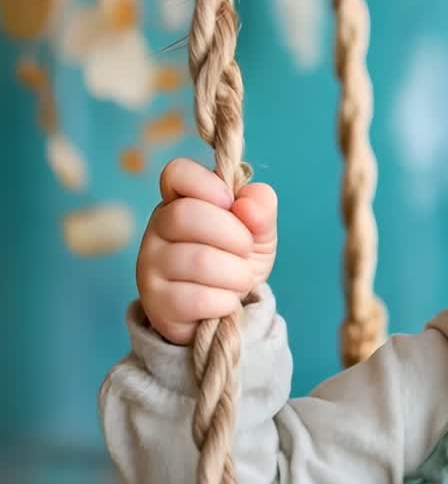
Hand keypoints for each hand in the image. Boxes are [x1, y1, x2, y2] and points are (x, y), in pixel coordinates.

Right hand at [137, 158, 277, 345]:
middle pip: (186, 215)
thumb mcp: (259, 230)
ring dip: (236, 273)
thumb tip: (247, 204)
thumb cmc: (237, 259)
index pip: (176, 173)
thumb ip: (261, 208)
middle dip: (234, 235)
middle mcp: (157, 228)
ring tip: (239, 279)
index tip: (231, 203)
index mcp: (181, 200)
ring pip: (198, 260)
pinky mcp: (156, 303)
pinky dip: (225, 301)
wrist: (227, 310)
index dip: (208, 184)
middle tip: (245, 250)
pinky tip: (225, 301)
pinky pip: (197, 298)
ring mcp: (150, 265)